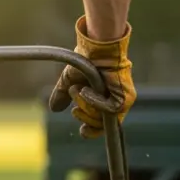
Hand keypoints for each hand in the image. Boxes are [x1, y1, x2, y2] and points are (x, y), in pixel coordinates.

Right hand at [48, 17, 135, 138]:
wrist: (95, 48)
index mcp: (103, 103)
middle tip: (75, 107)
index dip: (91, 131)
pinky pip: (108, 109)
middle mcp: (114, 104)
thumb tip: (54, 109)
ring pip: (102, 118)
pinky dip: (95, 102)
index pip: (100, 126)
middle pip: (99, 125)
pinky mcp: (125, 97)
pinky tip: (87, 91)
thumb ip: (63, 95)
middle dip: (84, 116)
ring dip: (86, 106)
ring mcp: (121, 102)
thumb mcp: (70, 81)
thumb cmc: (85, 60)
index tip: (82, 130)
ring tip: (79, 90)